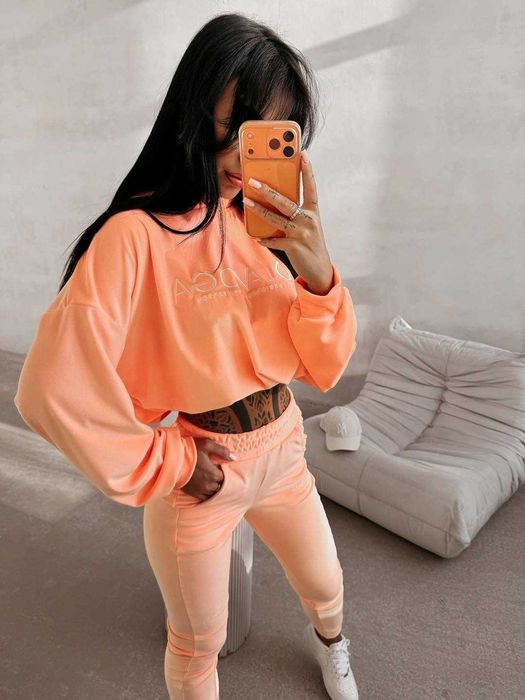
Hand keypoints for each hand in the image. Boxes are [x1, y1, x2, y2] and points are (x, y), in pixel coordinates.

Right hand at [182, 437, 235, 500]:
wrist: (171, 460)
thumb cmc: (189, 451)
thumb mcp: (207, 445)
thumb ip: (222, 451)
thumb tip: (234, 457)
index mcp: (213, 473)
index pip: (226, 477)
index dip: (225, 473)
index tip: (221, 468)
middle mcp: (209, 485)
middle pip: (221, 486)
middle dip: (220, 481)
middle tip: (217, 474)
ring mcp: (201, 490)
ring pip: (214, 493)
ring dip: (215, 488)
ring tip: (212, 481)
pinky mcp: (193, 494)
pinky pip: (205, 498)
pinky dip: (208, 494)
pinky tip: (207, 488)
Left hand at [244, 150, 334, 294]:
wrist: (320, 270)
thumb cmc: (311, 244)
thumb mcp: (309, 226)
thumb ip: (296, 213)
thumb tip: (276, 200)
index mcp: (313, 212)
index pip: (311, 187)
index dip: (307, 170)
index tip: (302, 154)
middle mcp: (308, 220)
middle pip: (285, 201)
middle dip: (268, 190)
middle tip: (253, 181)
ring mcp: (301, 234)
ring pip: (275, 218)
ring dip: (258, 210)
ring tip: (246, 201)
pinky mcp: (293, 247)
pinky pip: (274, 240)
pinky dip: (264, 239)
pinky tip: (256, 236)